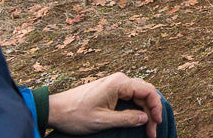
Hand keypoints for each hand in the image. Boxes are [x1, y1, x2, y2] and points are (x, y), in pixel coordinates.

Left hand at [47, 72, 164, 136]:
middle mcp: (119, 80)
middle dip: (151, 112)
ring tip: (147, 129)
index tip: (157, 123)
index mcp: (119, 83)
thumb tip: (145, 118)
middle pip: (145, 93)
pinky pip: (130, 97)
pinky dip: (136, 109)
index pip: (148, 91)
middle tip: (152, 132)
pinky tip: (138, 120)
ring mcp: (115, 84)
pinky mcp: (110, 90)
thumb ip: (126, 119)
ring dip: (144, 112)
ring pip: (138, 96)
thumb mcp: (102, 121)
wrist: (55, 110)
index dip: (156, 107)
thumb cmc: (76, 114)